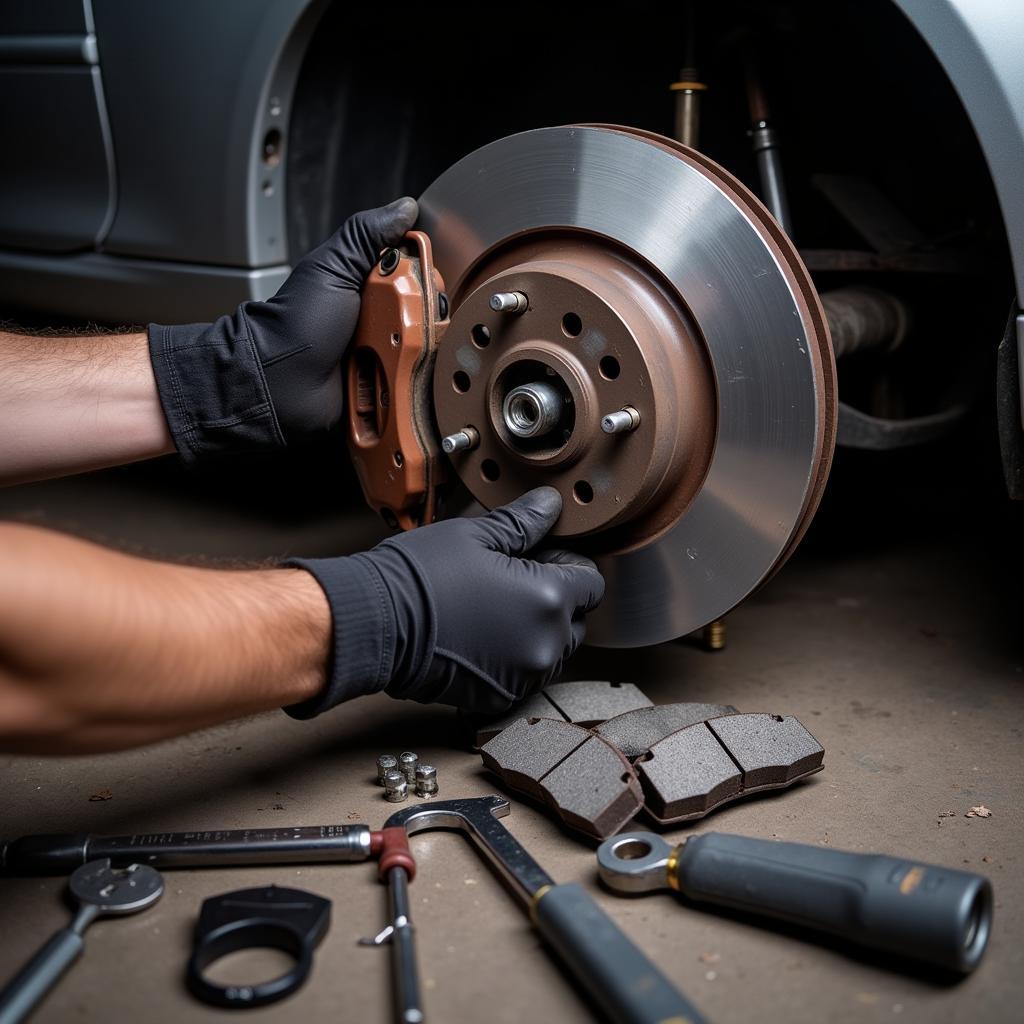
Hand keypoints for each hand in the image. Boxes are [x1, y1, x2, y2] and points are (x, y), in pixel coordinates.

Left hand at [149, 197, 417, 460]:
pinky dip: (414, 388)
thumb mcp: (331, 268)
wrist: (279, 381)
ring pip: (430, 357)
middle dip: (426, 325)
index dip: (429, 281)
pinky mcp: (389, 393)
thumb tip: (406, 207)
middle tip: (399, 328)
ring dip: (421, 360)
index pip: (423, 278)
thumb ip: (365, 234)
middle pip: (432, 320)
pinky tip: (402, 383)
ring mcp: (388, 359)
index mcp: (374, 289)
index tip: (424, 286)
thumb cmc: (297, 324)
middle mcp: (386, 322)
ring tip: (396, 359)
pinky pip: (417, 390)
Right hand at [286, 488, 605, 715]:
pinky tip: (482, 634)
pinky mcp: (498, 696)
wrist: (374, 624)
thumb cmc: (419, 577)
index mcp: (550, 599)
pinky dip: (512, 657)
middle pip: (575, 620)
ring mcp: (523, 675)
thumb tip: (550, 504)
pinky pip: (523, 674)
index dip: (569, 565)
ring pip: (551, 650)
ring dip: (536, 630)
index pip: (592, 583)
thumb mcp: (477, 535)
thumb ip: (524, 523)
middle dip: (556, 599)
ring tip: (494, 607)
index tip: (543, 557)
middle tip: (514, 579)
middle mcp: (545, 643)